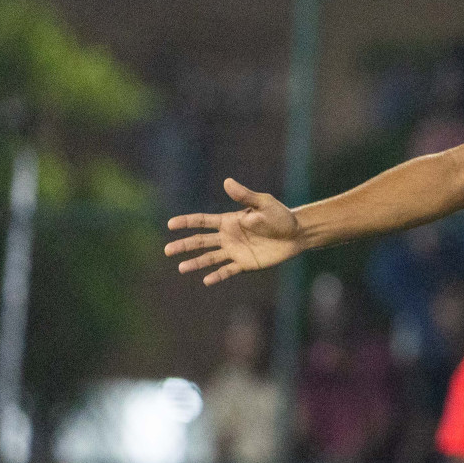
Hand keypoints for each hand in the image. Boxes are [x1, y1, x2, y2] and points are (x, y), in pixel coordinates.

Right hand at [164, 178, 303, 285]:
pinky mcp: (245, 263)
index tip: (170, 224)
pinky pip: (228, 270)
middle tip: (167, 250)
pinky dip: (217, 275)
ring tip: (181, 268)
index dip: (186, 222)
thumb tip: (227, 182)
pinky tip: (206, 280)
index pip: (203, 222)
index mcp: (229, 221)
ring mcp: (235, 251)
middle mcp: (229, 236)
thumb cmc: (281, 215)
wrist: (296, 234)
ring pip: (210, 258)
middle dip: (184, 246)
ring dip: (196, 263)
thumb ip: (245, 196)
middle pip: (201, 241)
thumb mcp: (263, 203)